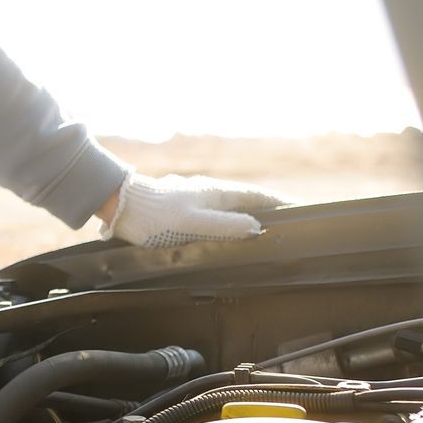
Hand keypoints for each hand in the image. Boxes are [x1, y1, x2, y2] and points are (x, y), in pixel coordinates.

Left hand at [101, 172, 290, 247]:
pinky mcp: (181, 206)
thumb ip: (226, 225)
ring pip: (229, 205)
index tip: (302, 210)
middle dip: (267, 209)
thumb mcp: (195, 224)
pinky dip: (227, 219)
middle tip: (287, 223)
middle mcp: (208, 191)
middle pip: (246, 199)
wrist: (119, 204)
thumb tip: (257, 227)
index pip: (258, 196)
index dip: (280, 204)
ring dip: (247, 214)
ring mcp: (194, 196)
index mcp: (217, 192)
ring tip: (262, 228)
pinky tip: (223, 231)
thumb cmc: (156, 216)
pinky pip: (213, 212)